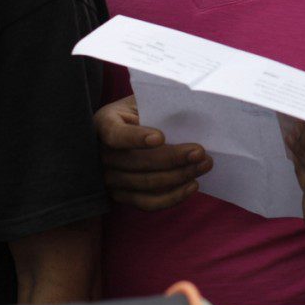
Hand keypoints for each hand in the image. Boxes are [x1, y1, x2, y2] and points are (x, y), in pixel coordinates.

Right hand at [94, 95, 211, 210]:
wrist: (127, 129)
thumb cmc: (139, 110)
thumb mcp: (141, 101)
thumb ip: (156, 107)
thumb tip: (186, 116)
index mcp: (103, 124)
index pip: (115, 135)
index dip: (136, 138)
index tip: (160, 137)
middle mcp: (100, 154)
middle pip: (136, 163)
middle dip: (172, 158)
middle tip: (200, 152)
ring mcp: (109, 178)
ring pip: (146, 183)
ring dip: (179, 176)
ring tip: (204, 165)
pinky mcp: (122, 196)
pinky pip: (148, 203)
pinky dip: (173, 197)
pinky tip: (193, 185)